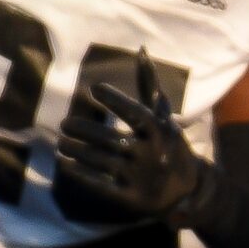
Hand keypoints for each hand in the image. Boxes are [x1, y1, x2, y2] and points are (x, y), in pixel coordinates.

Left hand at [53, 60, 209, 221]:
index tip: (94, 89)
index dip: (116, 100)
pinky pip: (100, 184)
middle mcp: (150, 154)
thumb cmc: (168, 145)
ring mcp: (140, 177)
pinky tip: (65, 163)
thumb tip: (141, 50)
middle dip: (84, 130)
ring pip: (102, 161)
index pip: (136, 113)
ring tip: (61, 141)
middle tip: (64, 124)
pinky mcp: (130, 197)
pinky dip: (81, 173)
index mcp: (159, 132)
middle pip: (111, 139)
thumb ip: (148, 86)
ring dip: (77, 150)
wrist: (186, 191)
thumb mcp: (164, 117)